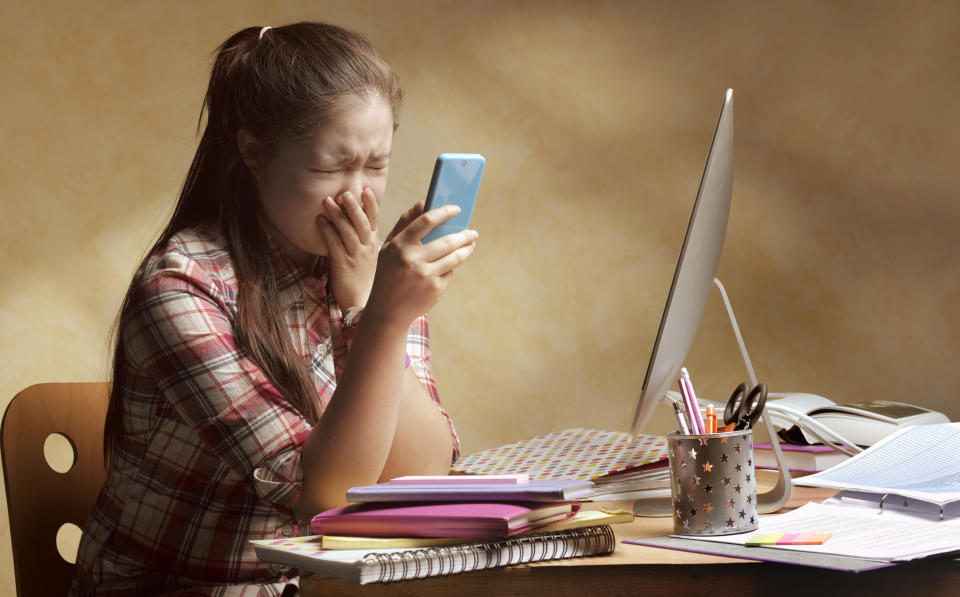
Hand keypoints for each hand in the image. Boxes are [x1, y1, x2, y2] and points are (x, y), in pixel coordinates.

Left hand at [317, 188, 379, 308]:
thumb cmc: (366, 279)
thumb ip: (373, 238)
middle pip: (362, 223)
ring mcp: (356, 257)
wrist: (361, 304)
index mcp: (375, 244)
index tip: (365, 190)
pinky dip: (327, 231)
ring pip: (348, 232)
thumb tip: (367, 227)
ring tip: (328, 201)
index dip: (370, 205)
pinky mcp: (343, 265)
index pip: (374, 220)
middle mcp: (367, 248)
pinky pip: (335, 245)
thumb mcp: (375, 257)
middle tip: (345, 193)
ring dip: (337, 215)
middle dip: (354, 207)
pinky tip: (320, 221)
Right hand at [364, 202, 478, 328]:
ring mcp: (425, 275)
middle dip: (464, 235)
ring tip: (471, 245)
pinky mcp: (435, 289)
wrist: (387, 310)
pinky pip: (449, 273)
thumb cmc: (388, 274)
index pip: (426, 222)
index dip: (444, 213)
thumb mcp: (389, 248)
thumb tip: (422, 203)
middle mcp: (412, 259)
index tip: (457, 209)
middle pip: (447, 241)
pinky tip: (449, 266)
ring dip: (466, 249)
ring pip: (454, 258)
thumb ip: (404, 224)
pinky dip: (450, 268)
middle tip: (473, 232)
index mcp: (400, 245)